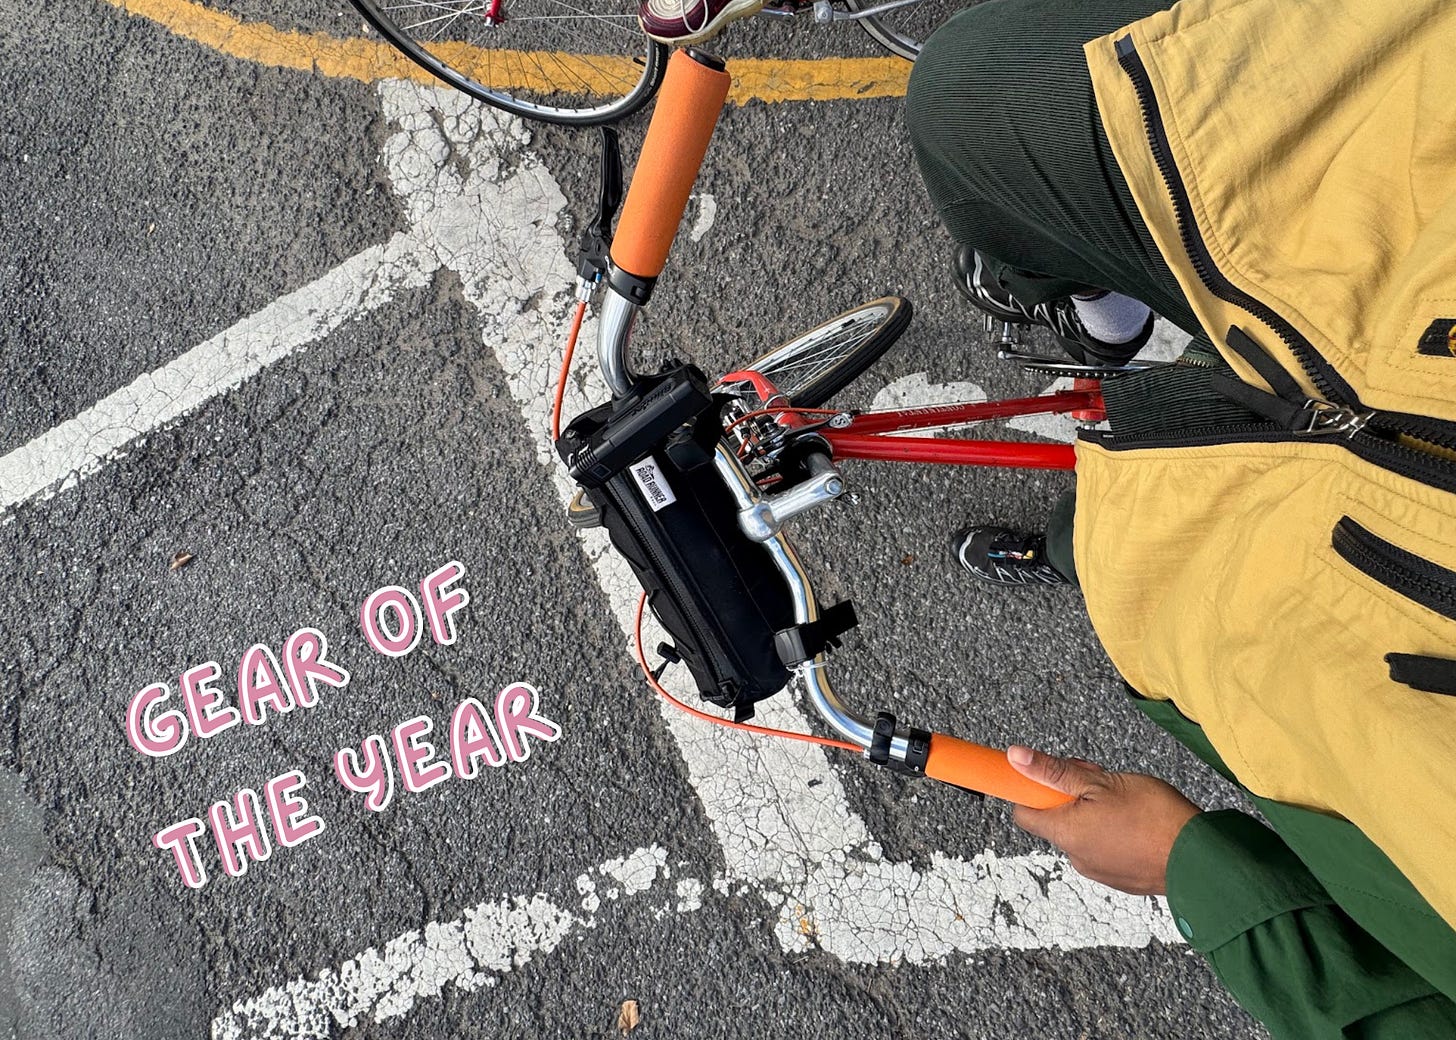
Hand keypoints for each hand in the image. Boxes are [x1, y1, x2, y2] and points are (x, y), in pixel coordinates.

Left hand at [1006, 745, 1200, 895]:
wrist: (1201, 859)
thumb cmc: (1154, 817)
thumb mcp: (1101, 782)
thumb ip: (1055, 771)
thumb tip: (1016, 758)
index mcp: (1066, 832)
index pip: (1023, 812)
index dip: (1030, 790)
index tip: (1046, 775)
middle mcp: (1076, 857)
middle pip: (1056, 819)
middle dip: (1070, 795)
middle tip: (1098, 778)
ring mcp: (1099, 870)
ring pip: (1082, 832)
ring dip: (1093, 812)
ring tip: (1125, 799)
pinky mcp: (1121, 877)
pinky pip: (1104, 848)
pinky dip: (1111, 831)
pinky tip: (1136, 821)